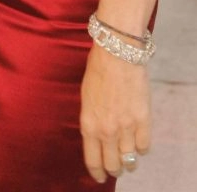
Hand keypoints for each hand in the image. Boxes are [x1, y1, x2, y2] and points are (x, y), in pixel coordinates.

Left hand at [80, 45, 150, 182]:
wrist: (117, 53)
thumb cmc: (97, 70)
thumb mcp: (86, 98)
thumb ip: (92, 120)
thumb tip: (97, 137)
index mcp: (89, 124)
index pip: (93, 161)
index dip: (97, 173)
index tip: (100, 177)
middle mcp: (107, 130)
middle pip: (113, 165)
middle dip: (113, 170)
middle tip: (115, 168)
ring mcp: (127, 127)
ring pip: (130, 160)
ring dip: (129, 163)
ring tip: (128, 160)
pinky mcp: (143, 120)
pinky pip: (145, 147)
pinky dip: (142, 148)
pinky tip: (138, 142)